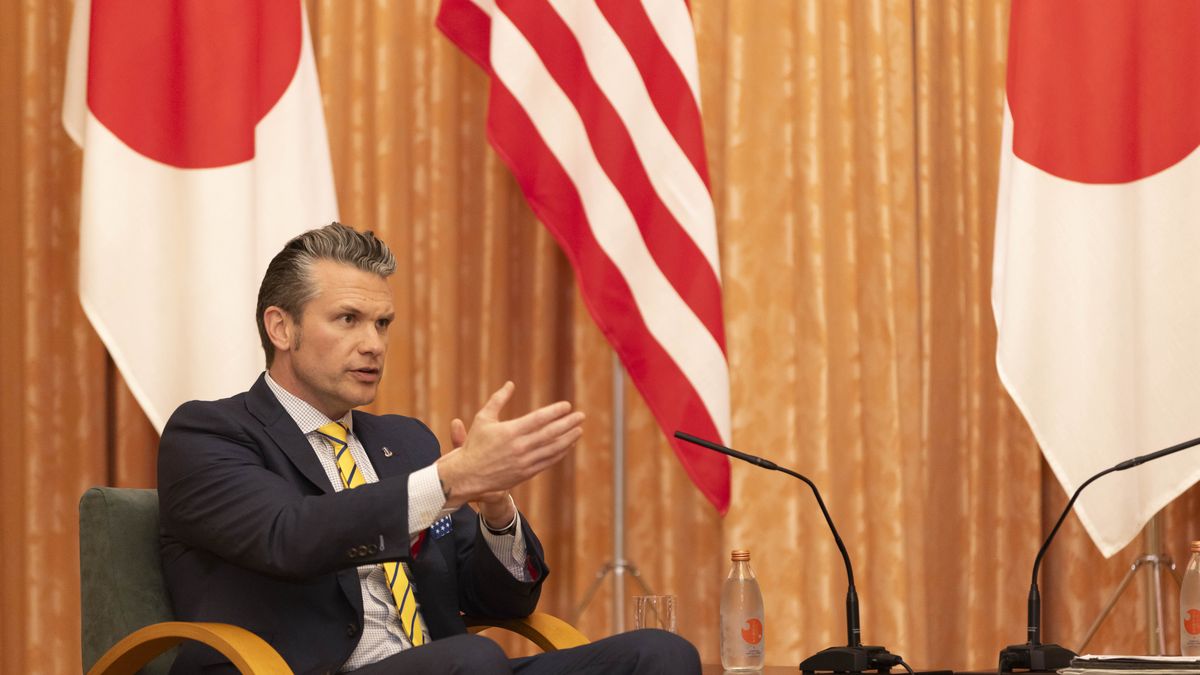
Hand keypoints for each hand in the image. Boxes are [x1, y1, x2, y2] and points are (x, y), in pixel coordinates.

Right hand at [436, 382, 583, 507]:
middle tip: (581, 416)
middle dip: (568, 423)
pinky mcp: (525, 474)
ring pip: (552, 449)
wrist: (467, 475)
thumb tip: (510, 384)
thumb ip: (498, 400)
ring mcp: (524, 462)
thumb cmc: (474, 444)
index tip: (567, 406)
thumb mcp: (483, 418)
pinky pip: (547, 462)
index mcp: (510, 431)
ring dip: (568, 439)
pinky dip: (559, 453)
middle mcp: (520, 447)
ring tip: (579, 430)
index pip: (539, 419)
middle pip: (550, 433)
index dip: (555, 412)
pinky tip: (567, 446)